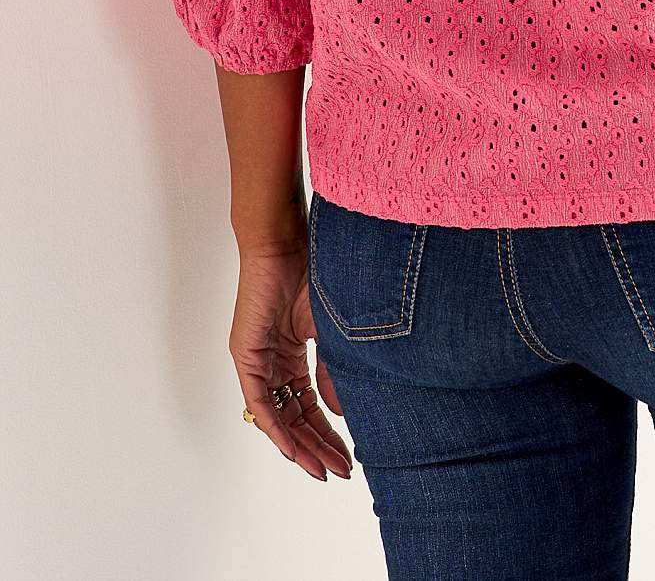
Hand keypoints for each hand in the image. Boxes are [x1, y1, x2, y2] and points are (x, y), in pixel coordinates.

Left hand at [230, 236, 353, 481]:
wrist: (286, 244)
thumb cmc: (310, 273)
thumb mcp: (329, 331)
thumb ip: (331, 371)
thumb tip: (341, 412)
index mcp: (292, 356)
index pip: (309, 406)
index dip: (327, 432)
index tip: (348, 456)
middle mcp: (273, 364)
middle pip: (294, 418)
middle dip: (316, 447)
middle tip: (339, 471)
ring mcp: (257, 362)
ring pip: (277, 416)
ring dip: (298, 444)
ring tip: (320, 467)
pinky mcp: (246, 356)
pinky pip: (259, 402)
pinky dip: (275, 426)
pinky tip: (292, 446)